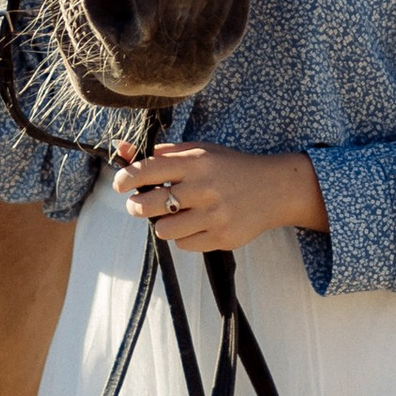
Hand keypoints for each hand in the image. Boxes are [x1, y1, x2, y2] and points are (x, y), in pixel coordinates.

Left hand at [110, 144, 326, 253]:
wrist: (275, 189)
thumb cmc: (231, 168)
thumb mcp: (200, 151)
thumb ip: (163, 153)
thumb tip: (123, 150)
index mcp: (196, 163)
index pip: (147, 171)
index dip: (125, 179)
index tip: (120, 185)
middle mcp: (204, 189)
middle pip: (147, 205)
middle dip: (136, 206)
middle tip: (139, 204)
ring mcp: (214, 216)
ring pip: (163, 229)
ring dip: (163, 224)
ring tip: (174, 215)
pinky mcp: (222, 237)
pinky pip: (184, 244)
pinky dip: (184, 236)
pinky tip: (196, 224)